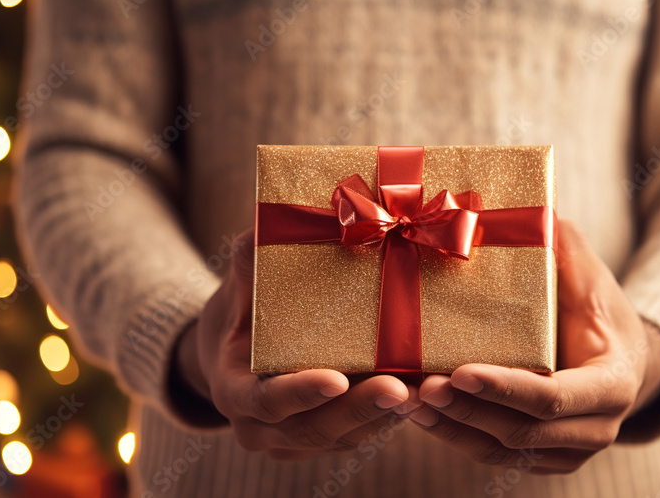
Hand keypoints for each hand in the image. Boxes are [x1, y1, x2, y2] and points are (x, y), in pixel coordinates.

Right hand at [171, 229, 416, 460]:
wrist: (236, 352)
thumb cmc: (242, 310)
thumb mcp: (239, 284)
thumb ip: (251, 260)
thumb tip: (270, 218)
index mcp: (234, 392)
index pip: (266, 401)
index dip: (300, 393)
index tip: (336, 379)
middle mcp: (262, 428)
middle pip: (313, 429)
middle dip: (359, 410)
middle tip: (400, 388)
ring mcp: (294, 442)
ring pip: (344, 438)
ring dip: (385, 417)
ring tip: (424, 390)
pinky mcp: (327, 442)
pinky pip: (362, 436)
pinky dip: (391, 417)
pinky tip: (425, 395)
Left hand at [408, 219, 659, 473]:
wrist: (621, 358)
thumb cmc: (600, 311)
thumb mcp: (591, 278)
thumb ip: (565, 250)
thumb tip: (529, 210)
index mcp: (612, 384)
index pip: (553, 397)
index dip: (506, 388)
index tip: (459, 371)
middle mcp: (596, 427)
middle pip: (521, 431)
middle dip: (467, 411)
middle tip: (421, 387)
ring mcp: (569, 451)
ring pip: (502, 451)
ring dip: (452, 428)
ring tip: (407, 400)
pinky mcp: (543, 460)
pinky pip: (494, 456)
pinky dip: (455, 436)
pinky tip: (420, 414)